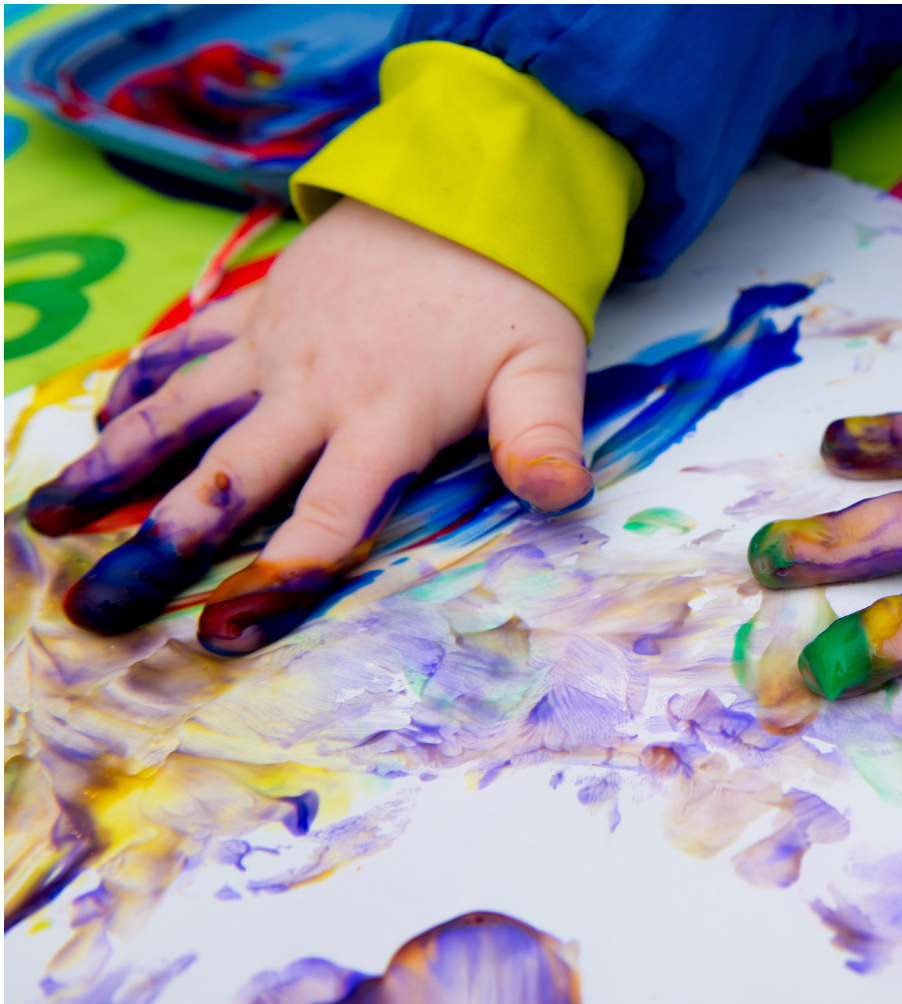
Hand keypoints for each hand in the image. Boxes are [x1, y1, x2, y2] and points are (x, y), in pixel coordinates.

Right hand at [27, 198, 591, 653]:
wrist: (467, 181)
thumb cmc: (510, 288)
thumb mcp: (544, 363)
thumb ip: (542, 436)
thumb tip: (562, 500)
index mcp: (383, 420)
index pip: (322, 520)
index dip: (272, 582)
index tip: (214, 634)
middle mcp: (313, 390)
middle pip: (224, 482)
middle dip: (156, 550)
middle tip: (93, 608)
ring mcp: (275, 344)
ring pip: (179, 414)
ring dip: (111, 467)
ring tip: (47, 516)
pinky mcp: (260, 305)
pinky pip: (186, 345)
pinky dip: (140, 379)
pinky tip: (101, 411)